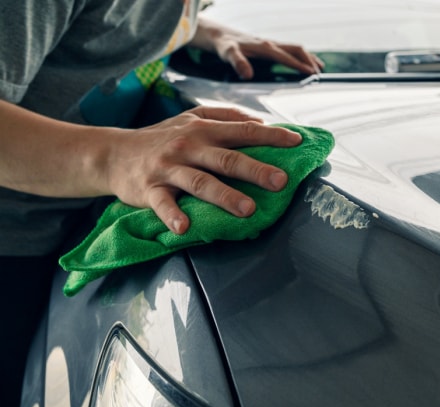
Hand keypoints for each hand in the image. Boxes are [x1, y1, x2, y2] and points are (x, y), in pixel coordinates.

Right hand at [104, 106, 301, 233]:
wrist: (113, 153)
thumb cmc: (162, 138)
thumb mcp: (192, 119)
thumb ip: (225, 117)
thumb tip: (260, 121)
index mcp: (203, 129)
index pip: (243, 131)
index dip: (271, 136)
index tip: (297, 142)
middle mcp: (189, 146)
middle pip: (227, 158)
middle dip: (256, 169)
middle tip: (281, 181)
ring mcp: (169, 168)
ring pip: (200, 182)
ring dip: (225, 196)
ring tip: (247, 209)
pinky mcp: (149, 189)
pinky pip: (162, 204)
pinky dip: (173, 216)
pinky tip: (185, 228)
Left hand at [190, 17, 323, 79]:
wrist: (218, 34)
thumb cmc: (223, 45)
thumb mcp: (227, 54)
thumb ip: (238, 63)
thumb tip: (248, 74)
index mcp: (264, 47)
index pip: (287, 56)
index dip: (300, 65)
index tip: (311, 74)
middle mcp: (270, 44)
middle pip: (296, 49)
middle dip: (309, 60)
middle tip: (319, 73)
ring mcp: (271, 44)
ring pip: (295, 49)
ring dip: (308, 57)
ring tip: (319, 68)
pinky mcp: (268, 47)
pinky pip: (289, 50)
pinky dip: (300, 56)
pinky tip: (303, 63)